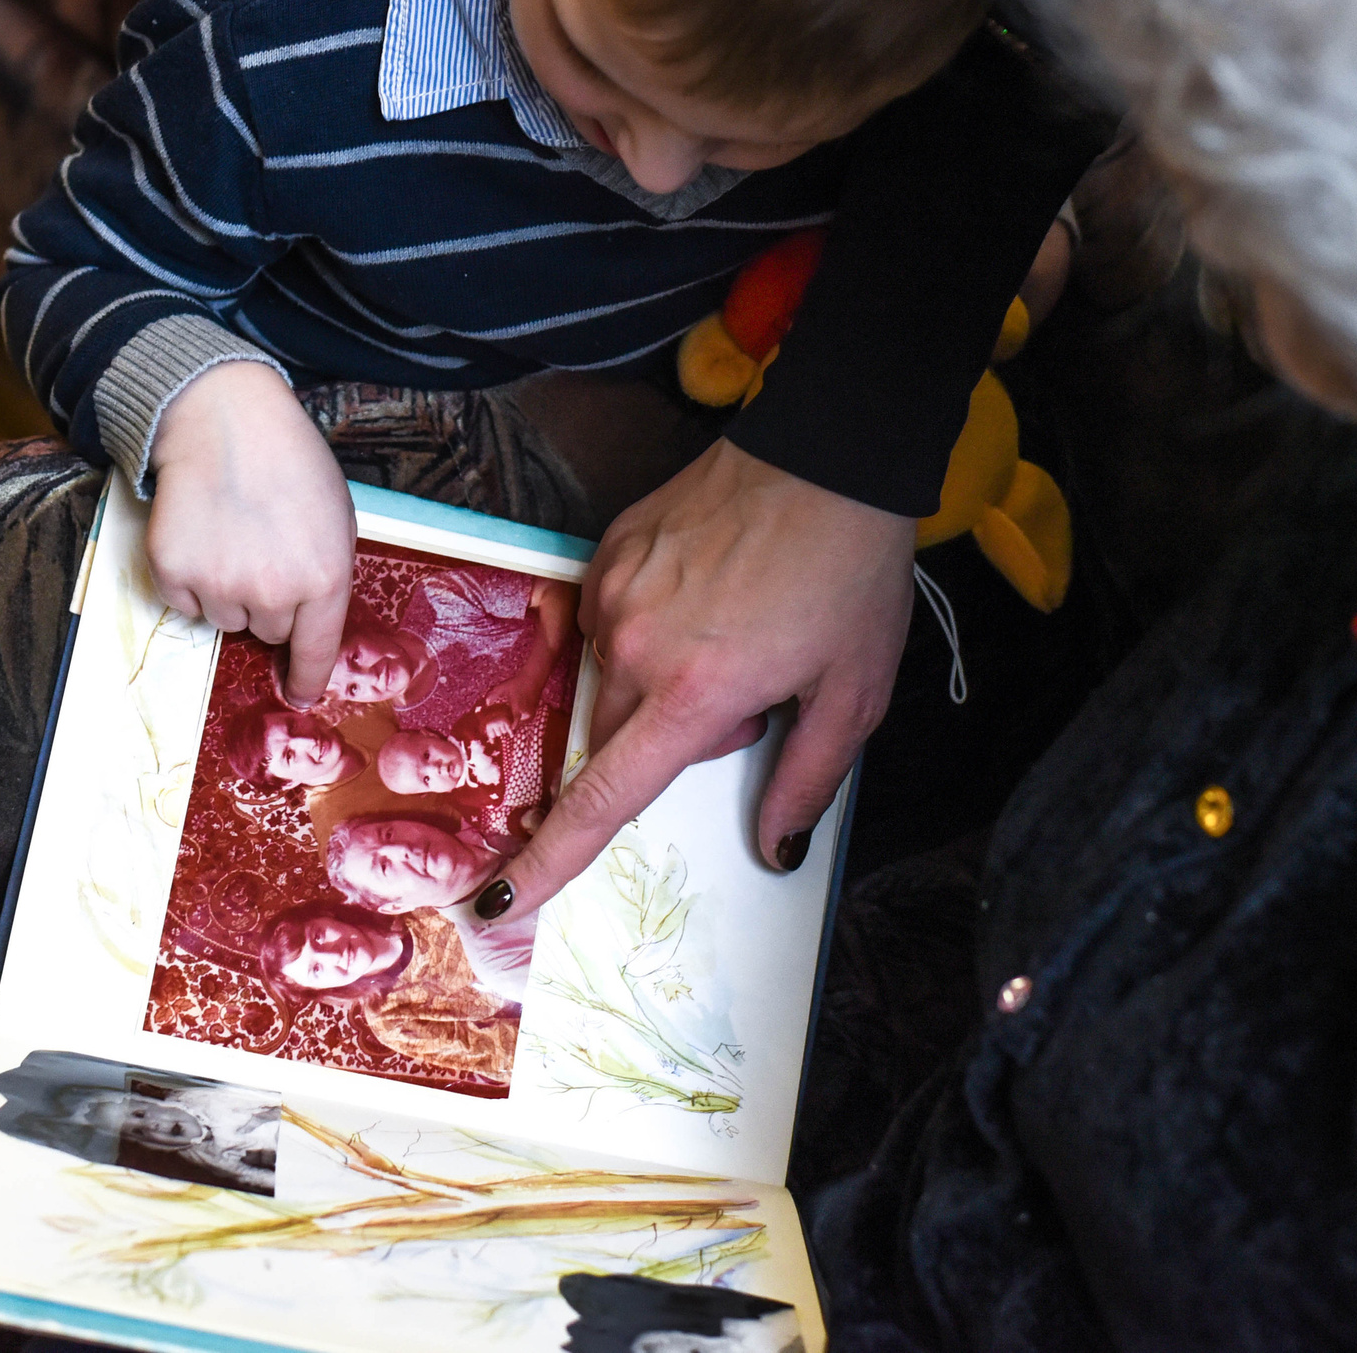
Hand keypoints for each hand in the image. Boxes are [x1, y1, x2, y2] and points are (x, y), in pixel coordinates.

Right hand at [145, 360, 354, 699]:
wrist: (224, 422)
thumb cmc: (288, 463)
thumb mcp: (336, 517)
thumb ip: (328, 573)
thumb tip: (309, 621)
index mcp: (324, 578)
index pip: (316, 650)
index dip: (308, 678)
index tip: (301, 693)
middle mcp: (273, 592)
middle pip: (268, 632)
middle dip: (269, 602)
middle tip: (263, 550)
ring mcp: (221, 586)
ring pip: (225, 619)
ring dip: (228, 590)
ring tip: (232, 534)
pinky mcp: (174, 574)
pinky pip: (185, 602)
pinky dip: (190, 578)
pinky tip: (202, 534)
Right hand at [483, 440, 914, 916]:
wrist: (828, 458)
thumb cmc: (850, 577)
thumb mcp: (853, 694)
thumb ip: (807, 780)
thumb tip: (775, 847)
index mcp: (694, 693)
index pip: (605, 797)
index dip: (551, 858)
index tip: (502, 899)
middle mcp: (636, 646)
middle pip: (617, 736)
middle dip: (674, 735)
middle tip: (752, 691)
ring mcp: (616, 590)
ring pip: (614, 676)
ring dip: (661, 679)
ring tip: (734, 629)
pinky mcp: (609, 547)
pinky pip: (610, 616)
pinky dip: (651, 625)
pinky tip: (706, 592)